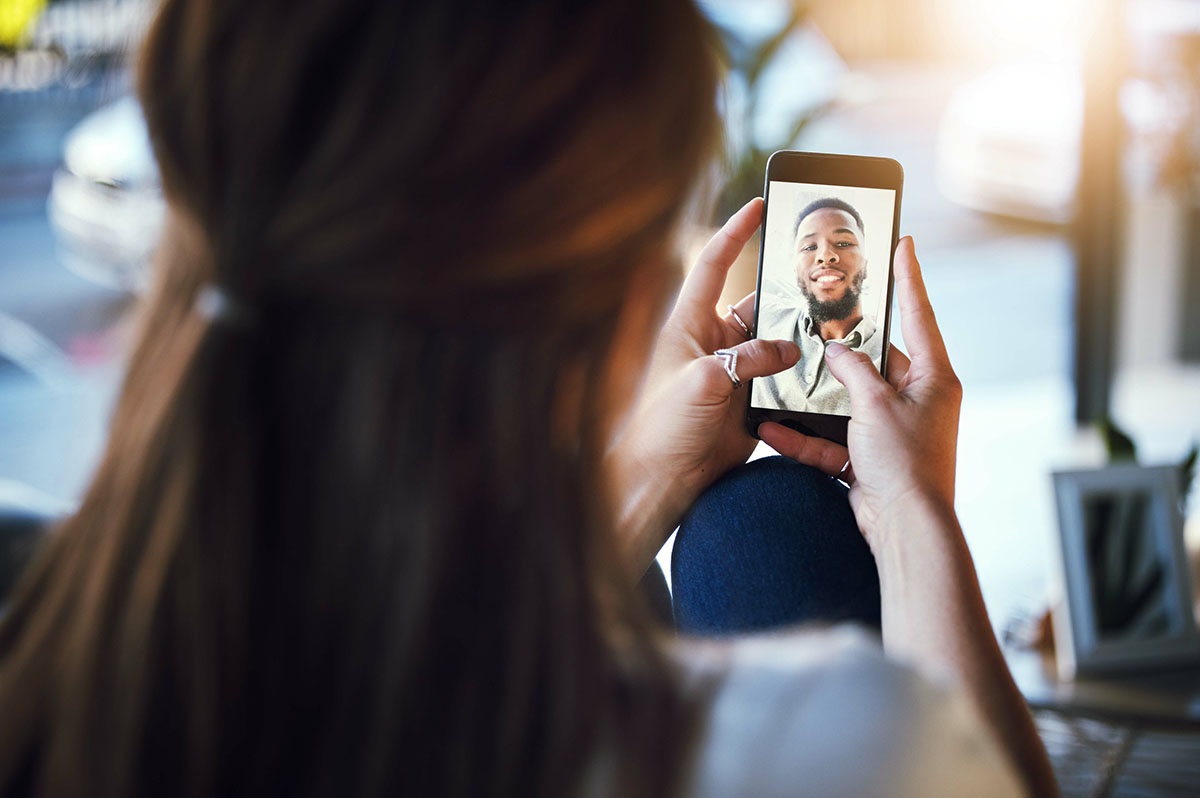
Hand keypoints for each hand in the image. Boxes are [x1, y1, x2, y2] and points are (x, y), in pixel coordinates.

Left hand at [607, 198, 801, 572]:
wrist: (663, 483)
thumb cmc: (663, 428)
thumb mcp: (704, 382)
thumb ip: (747, 358)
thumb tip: (789, 349)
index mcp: (689, 325)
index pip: (715, 265)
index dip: (737, 233)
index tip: (760, 205)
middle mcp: (712, 343)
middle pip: (757, 307)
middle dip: (785, 298)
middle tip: (822, 286)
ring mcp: (733, 373)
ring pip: (776, 345)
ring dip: (798, 342)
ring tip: (831, 331)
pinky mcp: (749, 403)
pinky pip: (782, 381)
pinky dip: (801, 378)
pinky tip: (825, 375)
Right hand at [758, 236, 961, 549]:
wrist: (904, 528)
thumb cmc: (905, 463)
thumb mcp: (875, 403)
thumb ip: (853, 370)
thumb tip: (837, 352)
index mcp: (933, 378)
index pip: (920, 316)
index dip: (909, 278)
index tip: (904, 243)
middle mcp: (916, 401)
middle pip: (873, 364)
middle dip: (839, 354)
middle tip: (812, 326)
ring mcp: (892, 431)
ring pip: (845, 404)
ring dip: (813, 401)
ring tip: (780, 380)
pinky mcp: (869, 460)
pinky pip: (832, 441)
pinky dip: (805, 438)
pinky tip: (770, 430)